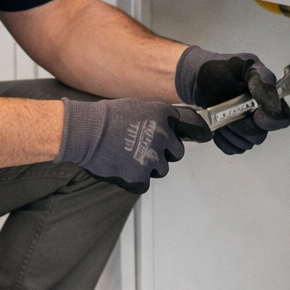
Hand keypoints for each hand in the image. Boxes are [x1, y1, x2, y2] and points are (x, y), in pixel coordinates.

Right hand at [56, 97, 211, 193]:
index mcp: (163, 116)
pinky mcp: (140, 177)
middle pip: (177, 152)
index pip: (192, 124)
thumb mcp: (137, 106)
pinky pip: (144, 183)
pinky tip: (122, 167)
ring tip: (128, 156)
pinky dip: (134, 179)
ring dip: (149, 166)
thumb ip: (157, 117)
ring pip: (161, 169)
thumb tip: (167, 126)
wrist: (85, 131)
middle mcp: (162, 136)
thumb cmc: (105, 117)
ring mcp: (152, 158)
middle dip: (165, 152)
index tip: (204, 135)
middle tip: (146, 149)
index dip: (199, 131)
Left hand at [175, 46, 289, 153]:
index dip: (270, 120)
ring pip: (247, 143)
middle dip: (243, 126)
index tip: (255, 114)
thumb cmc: (218, 69)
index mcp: (268, 96)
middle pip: (261, 134)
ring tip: (221, 116)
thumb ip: (260, 77)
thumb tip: (270, 97)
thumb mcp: (241, 64)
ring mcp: (247, 126)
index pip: (282, 118)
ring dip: (231, 133)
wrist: (197, 78)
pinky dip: (224, 140)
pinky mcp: (234, 136)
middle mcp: (260, 113)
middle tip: (229, 112)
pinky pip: (234, 148)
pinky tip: (218, 126)